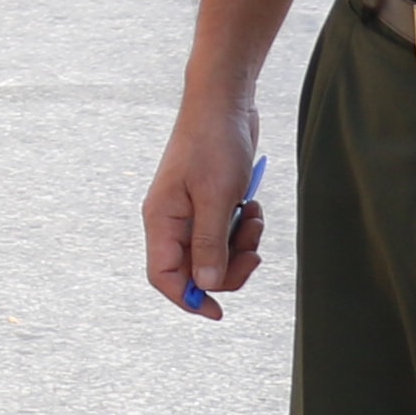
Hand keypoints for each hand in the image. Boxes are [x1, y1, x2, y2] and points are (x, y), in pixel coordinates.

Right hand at [143, 93, 269, 316]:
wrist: (224, 102)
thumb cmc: (215, 143)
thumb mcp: (217, 197)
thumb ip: (210, 244)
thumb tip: (207, 287)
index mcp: (161, 220)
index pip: (164, 276)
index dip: (188, 299)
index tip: (218, 312)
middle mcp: (171, 221)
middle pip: (194, 271)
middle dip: (228, 268)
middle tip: (253, 252)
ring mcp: (189, 212)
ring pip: (214, 254)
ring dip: (240, 245)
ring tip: (253, 216)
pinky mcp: (208, 203)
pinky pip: (225, 234)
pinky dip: (242, 228)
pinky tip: (251, 205)